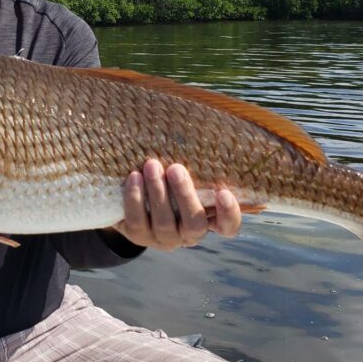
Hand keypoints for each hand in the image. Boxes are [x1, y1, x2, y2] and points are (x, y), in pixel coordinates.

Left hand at [113, 159, 241, 249]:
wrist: (134, 197)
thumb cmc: (171, 177)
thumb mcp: (185, 173)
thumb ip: (198, 163)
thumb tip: (202, 124)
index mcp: (208, 219)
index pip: (228, 226)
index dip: (228, 213)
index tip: (224, 192)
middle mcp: (188, 233)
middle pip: (194, 224)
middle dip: (185, 195)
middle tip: (176, 168)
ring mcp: (164, 238)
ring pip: (164, 222)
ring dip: (158, 192)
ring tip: (152, 165)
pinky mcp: (139, 235)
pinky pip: (137, 221)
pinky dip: (135, 198)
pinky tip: (134, 177)